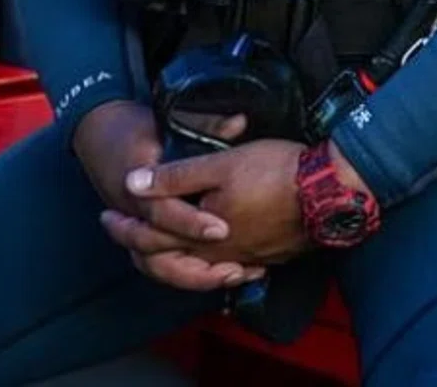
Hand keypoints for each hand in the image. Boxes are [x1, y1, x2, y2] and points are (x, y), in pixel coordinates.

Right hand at [73, 100, 253, 291]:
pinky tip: (225, 273)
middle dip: (196, 267)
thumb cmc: (133, 126)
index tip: (222, 230)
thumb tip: (239, 123)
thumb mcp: (165, 119)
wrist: (98, 134)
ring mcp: (134, 227)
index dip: (191, 223)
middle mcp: (132, 213)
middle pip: (156, 255)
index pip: (162, 212)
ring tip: (235, 275)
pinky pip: (162, 262)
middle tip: (234, 268)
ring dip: (195, 277)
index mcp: (134, 183)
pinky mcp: (142, 235)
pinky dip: (190, 273)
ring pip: (158, 266)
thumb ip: (203, 126)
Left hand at [117, 137, 313, 271]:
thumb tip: (133, 183)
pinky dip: (208, 268)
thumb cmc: (276, 172)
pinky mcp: (264, 258)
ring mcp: (242, 259)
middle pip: (166, 261)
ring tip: (164, 248)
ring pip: (195, 271)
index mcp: (200, 232)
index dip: (123, 226)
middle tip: (124, 233)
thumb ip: (176, 176)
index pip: (149, 236)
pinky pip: (226, 271)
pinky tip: (214, 260)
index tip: (107, 215)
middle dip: (140, 247)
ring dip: (172, 260)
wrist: (329, 192)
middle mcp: (217, 254)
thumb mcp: (222, 163)